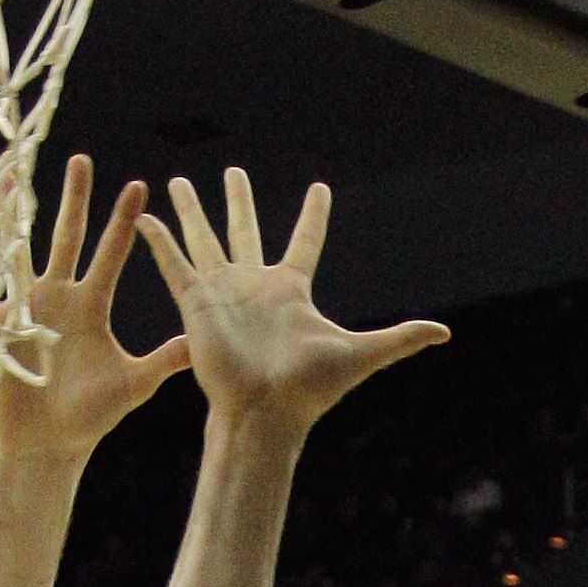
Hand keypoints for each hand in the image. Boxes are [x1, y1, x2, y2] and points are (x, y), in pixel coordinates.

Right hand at [0, 157, 191, 467]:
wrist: (50, 446)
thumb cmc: (91, 418)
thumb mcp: (133, 385)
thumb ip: (164, 360)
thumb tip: (201, 342)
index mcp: (90, 306)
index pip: (110, 254)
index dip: (123, 223)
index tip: (138, 186)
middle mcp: (58, 298)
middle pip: (67, 238)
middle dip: (75, 201)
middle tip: (81, 160)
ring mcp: (24, 309)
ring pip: (20, 252)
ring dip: (15, 218)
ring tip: (11, 178)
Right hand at [137, 171, 444, 438]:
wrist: (262, 413)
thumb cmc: (307, 390)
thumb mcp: (360, 355)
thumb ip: (399, 339)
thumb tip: (444, 334)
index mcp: (291, 291)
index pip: (306, 241)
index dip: (314, 215)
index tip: (321, 189)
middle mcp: (254, 287)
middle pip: (245, 231)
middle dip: (239, 202)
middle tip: (232, 173)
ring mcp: (222, 293)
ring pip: (205, 240)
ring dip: (192, 212)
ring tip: (177, 182)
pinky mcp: (195, 303)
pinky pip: (174, 264)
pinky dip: (158, 241)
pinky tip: (143, 216)